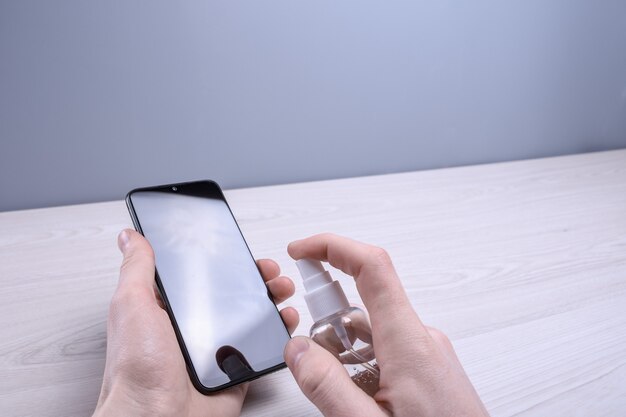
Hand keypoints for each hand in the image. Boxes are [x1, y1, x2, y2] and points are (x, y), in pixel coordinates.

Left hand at [93, 229, 298, 416]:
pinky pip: (262, 347)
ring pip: (251, 317)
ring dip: (271, 299)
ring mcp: (215, 349)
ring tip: (281, 289)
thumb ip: (137, 269)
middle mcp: (192, 328)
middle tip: (268, 271)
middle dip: (255, 277)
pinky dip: (278, 332)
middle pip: (231, 293)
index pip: (200, 276)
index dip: (222, 260)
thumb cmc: (136, 371)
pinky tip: (283, 319)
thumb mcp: (132, 306)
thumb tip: (131, 237)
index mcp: (167, 310)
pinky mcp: (234, 370)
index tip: (239, 249)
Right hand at [284, 233, 488, 416]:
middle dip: (328, 322)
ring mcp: (428, 352)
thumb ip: (327, 386)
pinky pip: (386, 348)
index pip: (372, 267)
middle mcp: (421, 338)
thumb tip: (296, 348)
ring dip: (344, 350)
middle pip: (363, 303)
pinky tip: (360, 397)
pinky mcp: (429, 367)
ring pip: (372, 330)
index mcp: (409, 342)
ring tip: (344, 396)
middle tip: (313, 360)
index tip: (300, 250)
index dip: (332, 247)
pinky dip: (362, 362)